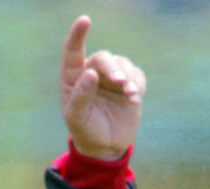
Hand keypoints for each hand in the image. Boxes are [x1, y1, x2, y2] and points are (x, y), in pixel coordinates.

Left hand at [60, 16, 144, 160]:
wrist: (104, 147)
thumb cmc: (85, 130)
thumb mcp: (77, 118)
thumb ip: (81, 96)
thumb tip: (91, 73)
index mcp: (74, 76)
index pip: (73, 51)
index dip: (78, 34)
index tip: (85, 20)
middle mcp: (93, 71)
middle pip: (103, 58)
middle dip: (111, 68)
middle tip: (118, 81)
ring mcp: (113, 77)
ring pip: (122, 65)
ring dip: (127, 78)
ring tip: (129, 93)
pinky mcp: (130, 84)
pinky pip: (136, 77)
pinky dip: (136, 86)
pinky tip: (133, 99)